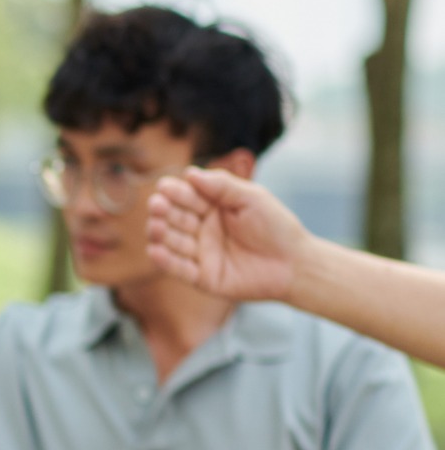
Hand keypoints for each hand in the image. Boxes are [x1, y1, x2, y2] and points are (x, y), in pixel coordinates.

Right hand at [147, 168, 309, 302]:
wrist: (295, 263)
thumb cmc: (276, 227)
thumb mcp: (252, 198)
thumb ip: (223, 185)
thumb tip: (190, 173)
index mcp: (213, 208)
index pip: (188, 197)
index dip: (176, 192)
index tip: (164, 187)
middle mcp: (202, 229)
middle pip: (175, 218)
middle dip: (163, 212)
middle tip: (156, 205)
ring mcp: (200, 253)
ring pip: (172, 242)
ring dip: (159, 234)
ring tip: (155, 226)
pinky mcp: (202, 277)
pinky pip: (179, 269)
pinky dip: (166, 261)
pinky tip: (155, 251)